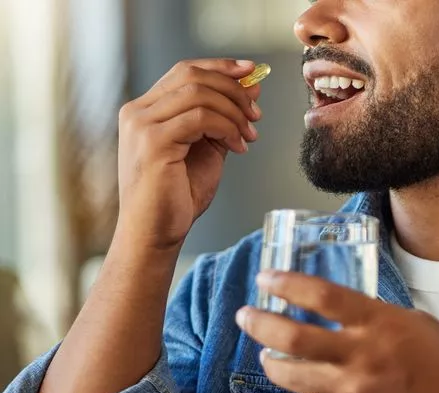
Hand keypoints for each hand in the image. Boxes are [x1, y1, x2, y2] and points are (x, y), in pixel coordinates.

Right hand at [116, 59, 261, 248]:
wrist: (155, 233)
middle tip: (256, 114)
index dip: (220, 67)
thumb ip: (223, 118)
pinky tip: (237, 148)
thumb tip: (251, 89)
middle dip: (233, 90)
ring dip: (234, 112)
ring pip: (199, 94)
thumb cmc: (177, 196)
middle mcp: (138, 112)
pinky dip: (227, 128)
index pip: (185, 71)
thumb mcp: (207, 148)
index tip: (251, 71)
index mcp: (146, 110)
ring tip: (249, 135)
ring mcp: (142, 126)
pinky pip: (201, 118)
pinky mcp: (153, 142)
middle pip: (192, 76)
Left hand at [236, 270, 438, 392]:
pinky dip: (307, 389)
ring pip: (295, 376)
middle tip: (246, 315)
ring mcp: (356, 391)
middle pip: (294, 337)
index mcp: (379, 322)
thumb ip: (373, 315)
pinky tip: (305, 381)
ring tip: (265, 353)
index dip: (287, 284)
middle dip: (260, 324)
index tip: (266, 277)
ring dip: (272, 363)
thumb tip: (340, 311)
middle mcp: (362, 355)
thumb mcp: (411, 321)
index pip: (321, 296)